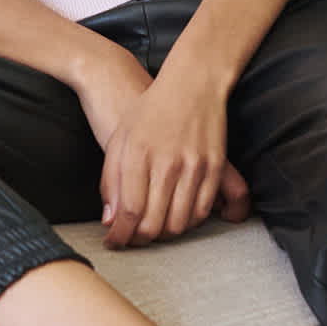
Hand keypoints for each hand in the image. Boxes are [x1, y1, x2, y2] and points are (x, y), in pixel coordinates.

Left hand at [78, 47, 249, 248]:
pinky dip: (188, 222)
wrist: (192, 83)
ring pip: (180, 224)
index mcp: (139, 155)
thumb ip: (112, 180)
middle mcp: (168, 164)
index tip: (114, 242)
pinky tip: (175, 216)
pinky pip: (203, 211)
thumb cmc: (149, 111)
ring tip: (152, 228)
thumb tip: (110, 221)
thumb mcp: (120, 140)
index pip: (129, 213)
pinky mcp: (215, 168)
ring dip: (164, 234)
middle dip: (139, 240)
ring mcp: (195, 167)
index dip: (120, 236)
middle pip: (155, 225)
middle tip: (131, 238)